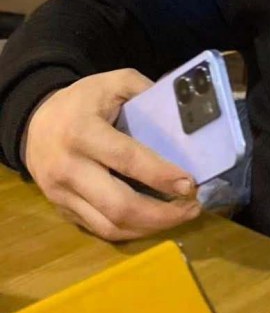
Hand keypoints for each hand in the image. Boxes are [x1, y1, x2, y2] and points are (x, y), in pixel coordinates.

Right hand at [24, 68, 201, 240]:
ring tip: (180, 216)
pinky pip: (99, 230)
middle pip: (118, 205)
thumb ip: (146, 89)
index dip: (160, 174)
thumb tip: (184, 109)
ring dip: (150, 228)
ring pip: (109, 227)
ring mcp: (63, 196)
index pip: (126, 159)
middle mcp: (69, 169)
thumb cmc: (81, 101)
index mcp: (82, 132)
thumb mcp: (113, 82)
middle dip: (161, 214)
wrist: (34, 123)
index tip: (190, 184)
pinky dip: (131, 230)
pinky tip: (155, 221)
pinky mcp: (63, 211)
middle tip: (193, 208)